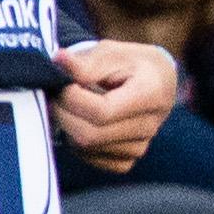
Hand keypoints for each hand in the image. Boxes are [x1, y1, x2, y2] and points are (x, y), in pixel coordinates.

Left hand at [56, 40, 180, 169]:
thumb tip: (58, 61)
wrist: (158, 81)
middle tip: (55, 94)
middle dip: (62, 114)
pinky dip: (76, 142)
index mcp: (150, 95)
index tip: (61, 83)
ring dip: (67, 126)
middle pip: (90, 136)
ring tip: (69, 104)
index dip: (72, 99)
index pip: (102, 112)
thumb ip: (85, 63)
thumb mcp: (111, 53)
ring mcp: (140, 147)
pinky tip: (81, 121)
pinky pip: (91, 158)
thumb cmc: (132, 63)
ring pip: (86, 148)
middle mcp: (149, 126)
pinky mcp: (128, 160)